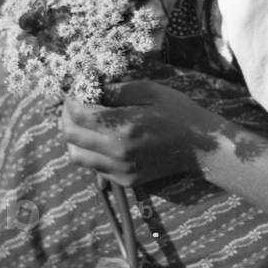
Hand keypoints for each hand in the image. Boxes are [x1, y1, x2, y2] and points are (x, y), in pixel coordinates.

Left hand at [60, 80, 221, 186]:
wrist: (201, 148)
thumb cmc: (178, 112)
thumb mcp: (151, 90)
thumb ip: (118, 90)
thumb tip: (91, 87)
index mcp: (123, 126)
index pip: (78, 114)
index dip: (70, 99)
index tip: (75, 89)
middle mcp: (117, 151)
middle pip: (70, 135)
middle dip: (66, 116)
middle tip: (75, 103)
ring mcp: (120, 169)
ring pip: (76, 155)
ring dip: (73, 137)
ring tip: (83, 122)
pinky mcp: (124, 180)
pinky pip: (93, 167)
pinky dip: (88, 151)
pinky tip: (99, 138)